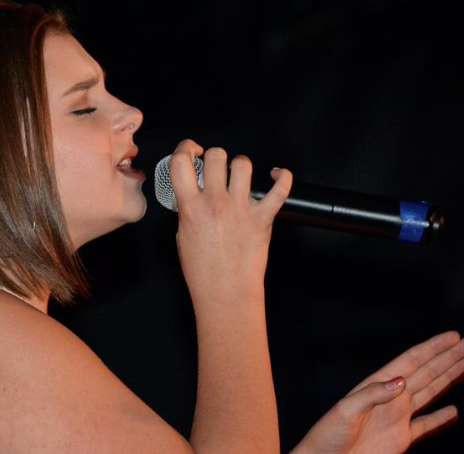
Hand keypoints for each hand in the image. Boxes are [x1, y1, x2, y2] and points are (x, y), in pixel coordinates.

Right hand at [169, 140, 291, 300]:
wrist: (225, 294)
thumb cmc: (204, 273)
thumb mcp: (182, 237)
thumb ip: (187, 211)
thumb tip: (193, 195)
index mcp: (191, 208)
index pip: (181, 162)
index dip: (185, 149)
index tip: (191, 152)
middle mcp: (215, 204)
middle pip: (216, 156)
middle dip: (215, 156)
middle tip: (215, 167)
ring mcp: (240, 209)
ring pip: (243, 164)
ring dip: (240, 166)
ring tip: (239, 177)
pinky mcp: (262, 218)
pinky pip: (280, 189)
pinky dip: (282, 177)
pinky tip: (277, 175)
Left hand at [296, 330, 463, 453]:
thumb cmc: (327, 436)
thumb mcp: (344, 411)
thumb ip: (372, 395)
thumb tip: (402, 381)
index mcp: (376, 385)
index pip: (411, 361)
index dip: (433, 348)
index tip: (455, 336)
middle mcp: (390, 398)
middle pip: (427, 372)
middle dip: (450, 358)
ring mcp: (397, 417)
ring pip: (431, 392)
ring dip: (450, 378)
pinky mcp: (401, 439)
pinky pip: (426, 425)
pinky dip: (441, 418)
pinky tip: (454, 411)